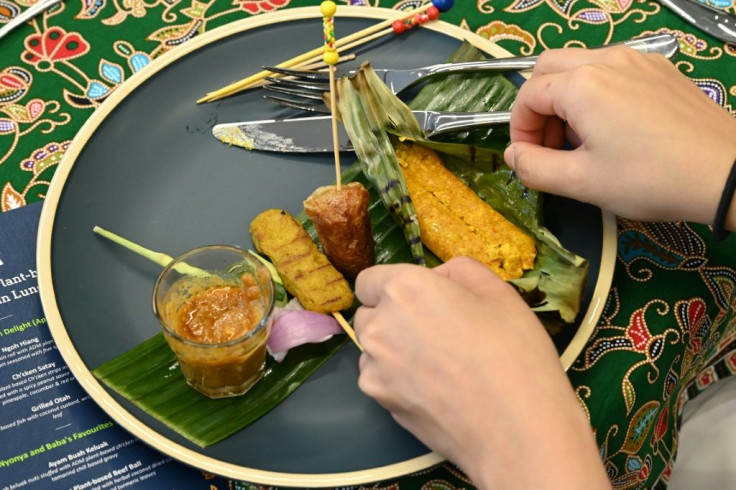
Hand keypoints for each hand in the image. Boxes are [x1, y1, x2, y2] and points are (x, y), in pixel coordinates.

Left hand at [353, 257, 608, 488]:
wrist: (516, 429)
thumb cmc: (514, 353)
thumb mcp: (499, 292)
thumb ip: (459, 272)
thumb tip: (438, 277)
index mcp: (404, 289)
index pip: (368, 281)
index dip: (391, 288)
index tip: (416, 301)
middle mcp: (379, 325)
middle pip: (367, 314)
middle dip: (389, 317)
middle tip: (432, 332)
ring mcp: (375, 368)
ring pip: (371, 349)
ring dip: (391, 350)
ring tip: (435, 365)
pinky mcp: (381, 403)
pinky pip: (379, 381)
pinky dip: (395, 380)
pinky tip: (432, 390)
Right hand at [504, 45, 735, 229]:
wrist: (728, 173)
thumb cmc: (650, 179)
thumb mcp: (582, 183)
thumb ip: (534, 168)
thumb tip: (512, 155)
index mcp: (581, 85)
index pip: (527, 96)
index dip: (519, 130)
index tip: (529, 160)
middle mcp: (606, 60)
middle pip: (548, 69)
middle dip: (538, 106)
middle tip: (549, 145)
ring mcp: (637, 60)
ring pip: (580, 66)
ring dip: (565, 99)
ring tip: (580, 141)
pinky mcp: (660, 69)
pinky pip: (611, 70)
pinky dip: (595, 93)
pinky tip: (614, 129)